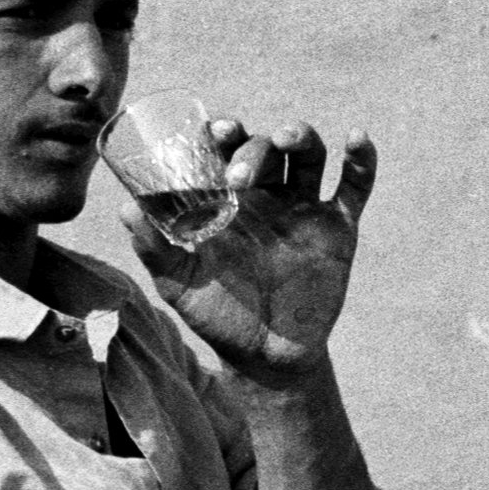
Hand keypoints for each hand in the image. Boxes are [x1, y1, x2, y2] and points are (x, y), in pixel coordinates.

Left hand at [127, 120, 377, 388]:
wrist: (266, 358)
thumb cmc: (218, 317)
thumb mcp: (180, 285)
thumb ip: (155, 249)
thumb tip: (127, 209)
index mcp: (228, 198)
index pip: (226, 148)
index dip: (223, 131)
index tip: (215, 131)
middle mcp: (268, 195)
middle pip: (266, 148)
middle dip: (253, 150)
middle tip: (238, 178)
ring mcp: (304, 209)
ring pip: (308, 155)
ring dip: (301, 136)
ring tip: (288, 139)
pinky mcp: (338, 230)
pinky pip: (355, 188)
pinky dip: (361, 161)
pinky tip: (356, 138)